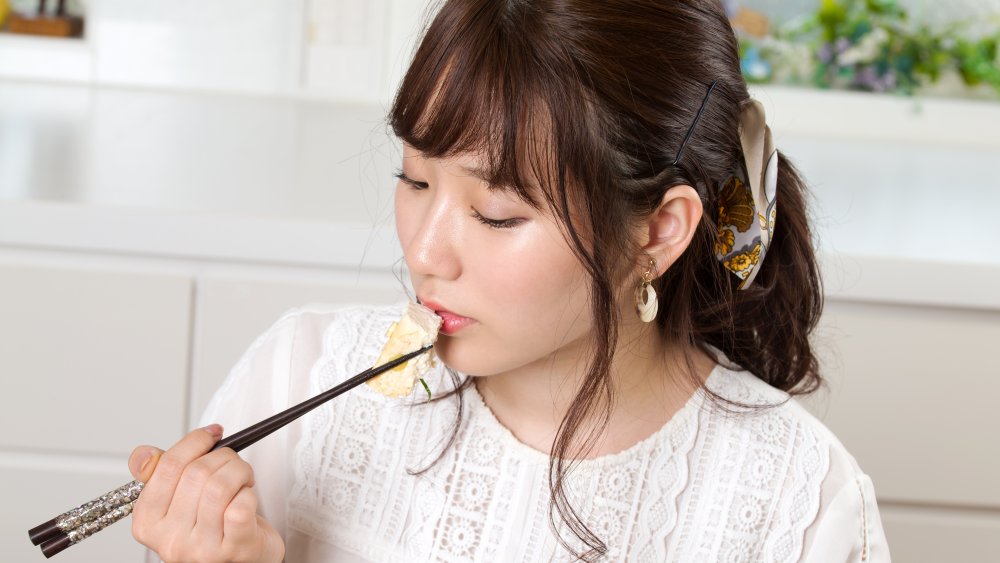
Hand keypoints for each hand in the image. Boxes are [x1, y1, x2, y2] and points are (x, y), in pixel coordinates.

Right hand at [128, 425, 284, 562]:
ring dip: (239, 471)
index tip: (212, 434)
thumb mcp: (179, 501)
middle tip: (232, 461)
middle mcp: (170, 540)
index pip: (167, 467)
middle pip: (196, 473)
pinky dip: (249, 492)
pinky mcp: (232, 549)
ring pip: (219, 486)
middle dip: (223, 456)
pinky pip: (240, 504)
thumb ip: (161, 474)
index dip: (194, 442)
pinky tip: (247, 498)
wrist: (245, 558)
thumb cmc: (214, 527)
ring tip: (242, 478)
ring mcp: (201, 548)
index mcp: (148, 523)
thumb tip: (145, 454)